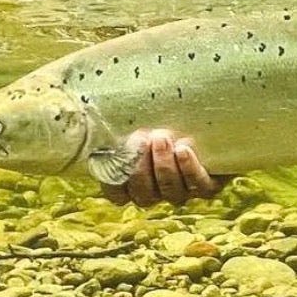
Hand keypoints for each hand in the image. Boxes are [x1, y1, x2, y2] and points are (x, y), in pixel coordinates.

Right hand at [99, 128, 224, 206]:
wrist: (209, 122)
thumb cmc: (162, 117)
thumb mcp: (138, 117)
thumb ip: (117, 118)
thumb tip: (87, 101)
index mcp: (134, 181)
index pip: (117, 194)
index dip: (114, 182)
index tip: (115, 155)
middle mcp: (157, 191)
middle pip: (143, 195)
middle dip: (140, 169)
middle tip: (141, 140)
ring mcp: (182, 191)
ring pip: (169, 191)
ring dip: (163, 166)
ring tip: (162, 138)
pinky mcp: (207, 187)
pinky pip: (198, 187)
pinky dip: (189, 169)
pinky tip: (183, 150)